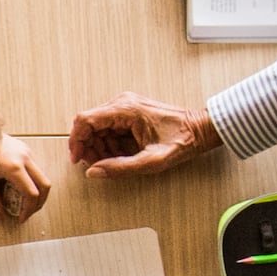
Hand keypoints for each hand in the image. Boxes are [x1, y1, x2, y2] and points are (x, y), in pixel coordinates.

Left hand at [0, 135, 52, 227]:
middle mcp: (24, 158)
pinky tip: (21, 187)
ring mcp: (27, 152)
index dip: (29, 209)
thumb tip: (1, 216)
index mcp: (13, 167)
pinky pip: (36, 169)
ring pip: (43, 177)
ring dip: (38, 192)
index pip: (31, 193)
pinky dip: (33, 181)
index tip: (21, 217)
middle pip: (44, 185)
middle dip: (39, 203)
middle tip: (29, 212)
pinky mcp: (26, 149)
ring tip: (25, 202)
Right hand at [67, 95, 218, 176]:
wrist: (200, 129)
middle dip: (89, 147)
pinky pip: (109, 127)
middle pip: (89, 123)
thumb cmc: (182, 141)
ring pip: (97, 127)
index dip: (76, 141)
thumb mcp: (151, 161)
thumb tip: (94, 172)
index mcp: (125, 110)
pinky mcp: (130, 112)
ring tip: (114, 161)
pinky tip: (122, 153)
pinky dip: (109, 143)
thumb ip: (120, 168)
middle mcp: (122, 103)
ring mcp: (126, 106)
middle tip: (99, 165)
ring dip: (99, 146)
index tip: (77, 159)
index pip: (85, 120)